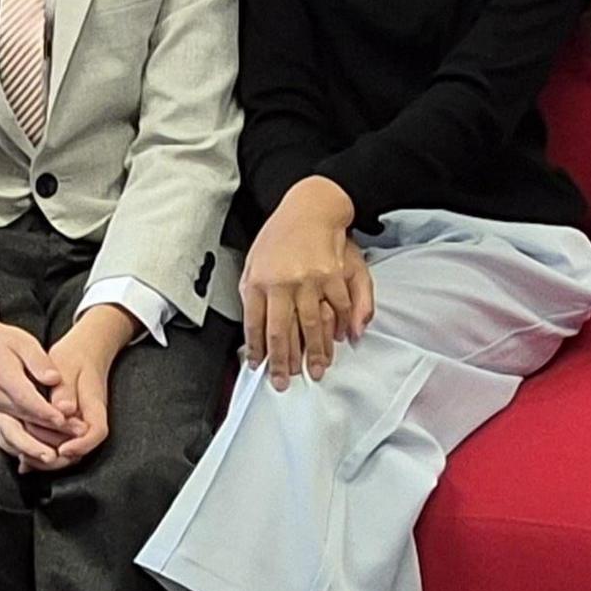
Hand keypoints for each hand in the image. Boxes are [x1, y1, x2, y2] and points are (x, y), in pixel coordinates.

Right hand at [0, 291, 77, 468]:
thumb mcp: (22, 341)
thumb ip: (39, 361)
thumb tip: (54, 379)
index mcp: (3, 377)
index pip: (26, 400)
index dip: (46, 413)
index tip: (64, 421)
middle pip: (20, 426)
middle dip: (45, 439)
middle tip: (70, 446)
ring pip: (11, 438)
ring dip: (33, 451)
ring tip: (55, 460)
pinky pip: (5, 439)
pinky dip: (22, 451)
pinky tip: (39, 458)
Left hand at [19, 305, 136, 470]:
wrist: (85, 351)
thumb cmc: (75, 357)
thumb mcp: (68, 367)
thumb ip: (65, 390)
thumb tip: (63, 409)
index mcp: (95, 406)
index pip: (97, 432)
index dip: (81, 445)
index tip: (63, 450)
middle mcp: (90, 421)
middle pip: (81, 452)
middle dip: (56, 459)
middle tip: (30, 457)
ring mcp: (80, 426)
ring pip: (69, 454)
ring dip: (47, 459)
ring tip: (23, 458)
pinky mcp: (70, 429)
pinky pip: (59, 446)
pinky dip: (42, 452)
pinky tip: (23, 456)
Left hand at [243, 180, 371, 388]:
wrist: (310, 207)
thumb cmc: (280, 237)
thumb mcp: (254, 261)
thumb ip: (251, 295)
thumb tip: (257, 332)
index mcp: (259, 280)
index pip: (255, 325)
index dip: (256, 350)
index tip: (258, 368)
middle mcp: (283, 283)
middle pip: (282, 332)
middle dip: (284, 363)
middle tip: (285, 383)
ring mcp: (310, 281)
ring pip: (312, 326)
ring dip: (314, 353)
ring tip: (315, 372)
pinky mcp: (334, 276)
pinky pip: (338, 310)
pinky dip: (339, 328)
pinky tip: (338, 343)